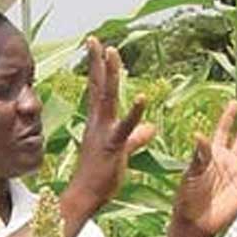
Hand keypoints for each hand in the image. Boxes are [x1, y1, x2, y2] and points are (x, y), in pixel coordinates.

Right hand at [65, 36, 157, 211]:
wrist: (85, 196)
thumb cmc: (100, 176)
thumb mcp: (122, 151)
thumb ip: (137, 137)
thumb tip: (151, 127)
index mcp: (98, 122)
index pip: (97, 88)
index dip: (97, 67)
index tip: (95, 46)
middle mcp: (98, 123)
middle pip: (98, 86)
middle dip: (98, 62)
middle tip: (96, 39)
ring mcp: (104, 133)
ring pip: (108, 99)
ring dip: (110, 76)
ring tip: (113, 54)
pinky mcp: (114, 146)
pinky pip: (125, 127)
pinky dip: (134, 112)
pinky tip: (142, 97)